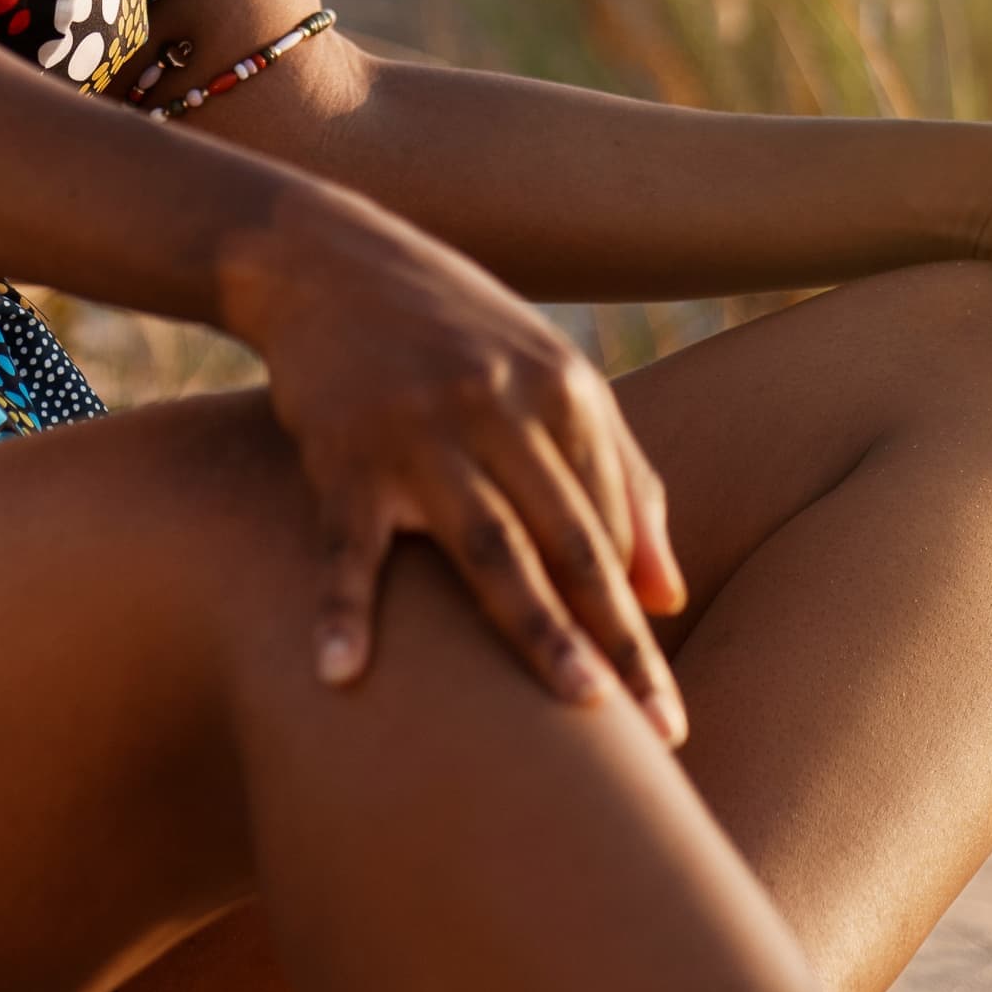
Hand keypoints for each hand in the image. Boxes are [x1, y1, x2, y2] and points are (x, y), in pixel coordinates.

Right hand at [222, 186, 690, 738]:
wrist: (324, 257)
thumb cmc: (452, 331)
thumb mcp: (547, 378)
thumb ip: (618, 475)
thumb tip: (668, 597)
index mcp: (563, 391)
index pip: (612, 527)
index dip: (638, 621)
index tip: (667, 714)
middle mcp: (500, 406)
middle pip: (569, 542)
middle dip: (618, 640)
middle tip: (656, 734)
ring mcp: (420, 428)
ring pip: (489, 544)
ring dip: (534, 628)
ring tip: (578, 707)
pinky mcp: (342, 450)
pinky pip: (347, 543)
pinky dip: (343, 608)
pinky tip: (341, 671)